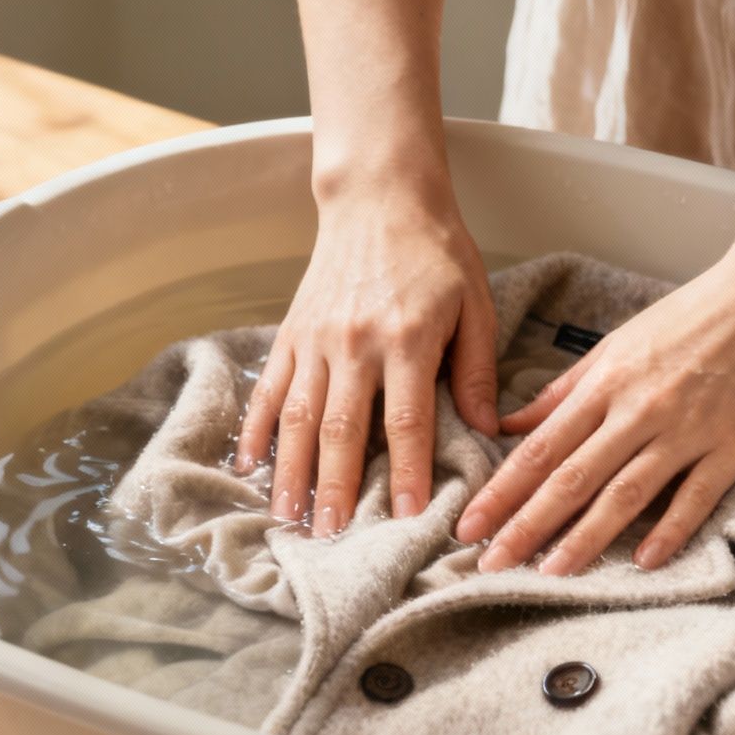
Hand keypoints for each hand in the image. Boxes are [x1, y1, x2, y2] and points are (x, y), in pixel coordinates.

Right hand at [236, 184, 498, 535]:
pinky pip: (269, 388)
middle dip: (337, 488)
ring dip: (291, 472)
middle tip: (333, 537)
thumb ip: (476, 368)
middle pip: (341, 429)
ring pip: (296, 417)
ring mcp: (317, 339)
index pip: (406, 420)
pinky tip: (250, 466)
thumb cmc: (436, 253)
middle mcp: (355, 342)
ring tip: (288, 518)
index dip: (409, 472)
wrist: (380, 197)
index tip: (410, 517)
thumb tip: (485, 430)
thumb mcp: (475, 303)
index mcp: (408, 338)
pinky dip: (256, 430)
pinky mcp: (292, 332)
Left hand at [454, 249, 734, 574]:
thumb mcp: (618, 344)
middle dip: (526, 524)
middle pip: (572, 477)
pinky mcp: (733, 446)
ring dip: (585, 538)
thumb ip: (564, 390)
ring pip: (625, 493)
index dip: (500, 492)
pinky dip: (669, 530)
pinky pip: (695, 497)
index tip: (467, 526)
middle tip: (490, 564)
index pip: (540, 448)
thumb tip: (509, 424)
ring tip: (550, 573)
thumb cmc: (693, 317)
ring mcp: (687, 429)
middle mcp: (639, 408)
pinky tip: (643, 561)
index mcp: (606, 383)